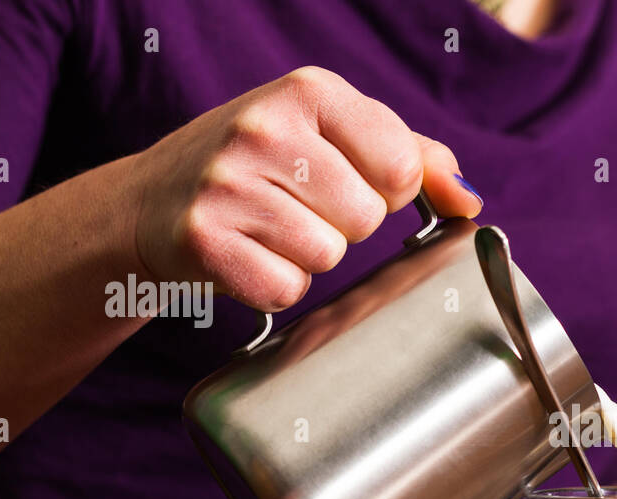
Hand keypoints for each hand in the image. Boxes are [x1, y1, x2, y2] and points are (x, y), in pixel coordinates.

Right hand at [129, 66, 480, 312]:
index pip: (400, 166)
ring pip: (327, 255)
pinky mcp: (204, 239)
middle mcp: (264, 127)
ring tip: (268, 229)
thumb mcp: (330, 136)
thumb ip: (411, 157)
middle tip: (295, 207)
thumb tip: (469, 199)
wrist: (148, 202)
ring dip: (307, 256)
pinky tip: (247, 255)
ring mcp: (228, 183)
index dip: (384, 190)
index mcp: (309, 91)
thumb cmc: (259, 168)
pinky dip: (273, 285)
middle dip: (342, 226)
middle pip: (365, 217)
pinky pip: (286, 288)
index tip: (346, 181)